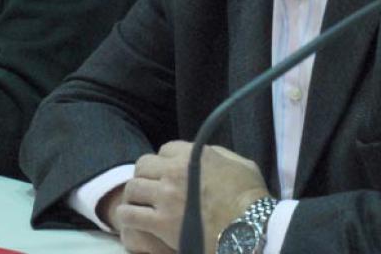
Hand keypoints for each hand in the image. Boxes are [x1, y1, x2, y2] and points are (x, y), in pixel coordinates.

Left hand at [113, 140, 268, 253]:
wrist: (252, 230)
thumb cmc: (251, 199)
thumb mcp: (241, 165)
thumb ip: (219, 154)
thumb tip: (205, 152)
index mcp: (194, 155)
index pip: (165, 149)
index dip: (165, 162)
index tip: (168, 174)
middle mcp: (175, 171)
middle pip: (143, 165)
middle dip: (145, 177)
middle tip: (150, 190)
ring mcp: (167, 197)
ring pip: (133, 188)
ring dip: (134, 197)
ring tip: (139, 206)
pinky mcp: (162, 222)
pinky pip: (130, 215)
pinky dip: (128, 217)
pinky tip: (133, 222)